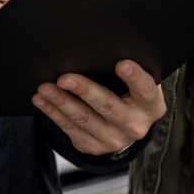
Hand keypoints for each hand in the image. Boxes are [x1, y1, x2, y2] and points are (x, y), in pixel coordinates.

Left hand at [32, 60, 165, 156]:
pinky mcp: (93, 146)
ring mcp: (113, 139)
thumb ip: (131, 70)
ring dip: (62, 102)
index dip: (134, 77)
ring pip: (84, 119)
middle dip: (85, 90)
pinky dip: (53, 112)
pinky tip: (41, 100)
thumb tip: (105, 46)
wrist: (126, 127)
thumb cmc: (132, 94)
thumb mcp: (139, 85)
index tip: (121, 63)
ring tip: (45, 88)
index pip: (146, 90)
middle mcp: (135, 125)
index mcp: (151, 106)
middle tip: (65, 78)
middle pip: (109, 106)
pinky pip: (69, 128)